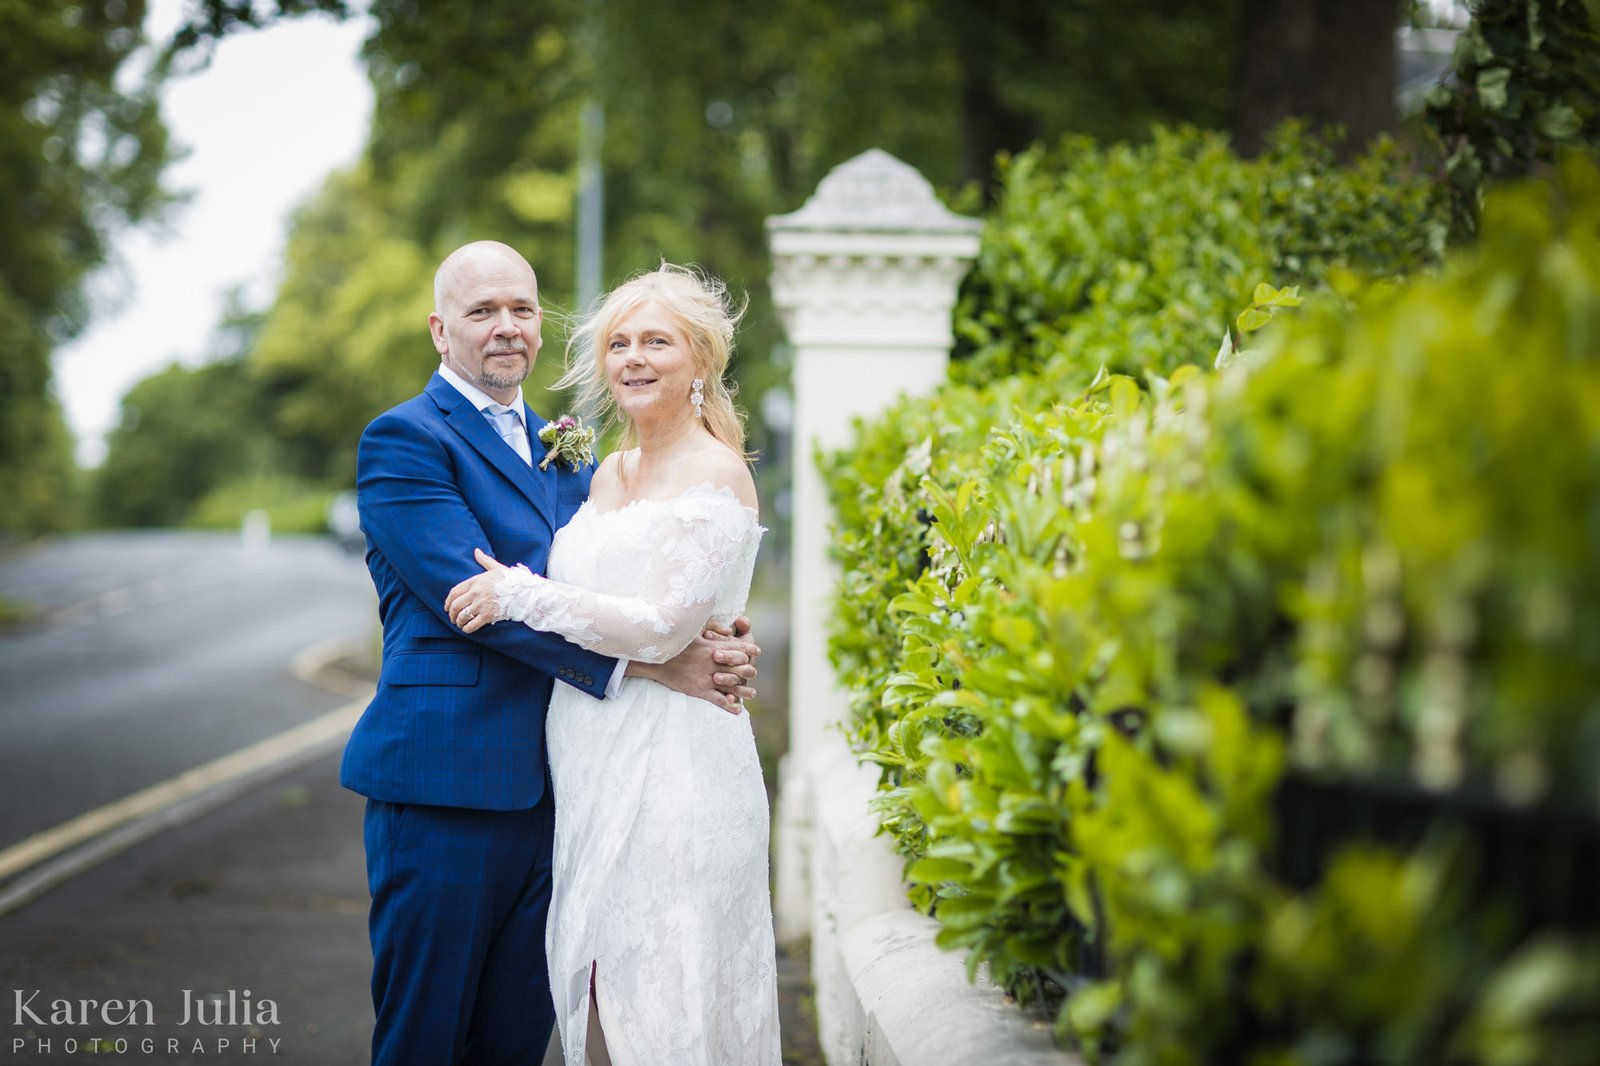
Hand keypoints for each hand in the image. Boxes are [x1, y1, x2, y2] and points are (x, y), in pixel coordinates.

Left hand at [445, 548, 510, 632]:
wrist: (524, 591)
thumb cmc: (511, 580)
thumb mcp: (497, 568)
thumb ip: (485, 560)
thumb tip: (476, 551)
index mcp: (476, 581)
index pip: (455, 592)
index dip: (448, 601)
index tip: (447, 607)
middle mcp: (476, 593)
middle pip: (456, 606)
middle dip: (451, 614)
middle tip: (452, 618)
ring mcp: (481, 605)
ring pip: (462, 616)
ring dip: (458, 622)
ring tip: (459, 624)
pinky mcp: (488, 616)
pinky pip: (472, 624)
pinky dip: (467, 628)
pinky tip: (467, 629)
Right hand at [631, 616, 759, 713]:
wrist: (655, 660)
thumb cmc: (673, 643)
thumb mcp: (691, 632)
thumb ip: (711, 629)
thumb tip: (728, 631)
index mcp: (713, 647)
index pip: (738, 647)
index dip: (750, 648)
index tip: (757, 650)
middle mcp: (714, 663)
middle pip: (740, 667)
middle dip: (749, 669)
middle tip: (753, 671)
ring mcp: (708, 678)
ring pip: (733, 685)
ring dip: (744, 690)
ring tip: (752, 693)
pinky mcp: (700, 690)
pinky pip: (719, 700)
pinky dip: (730, 705)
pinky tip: (737, 709)